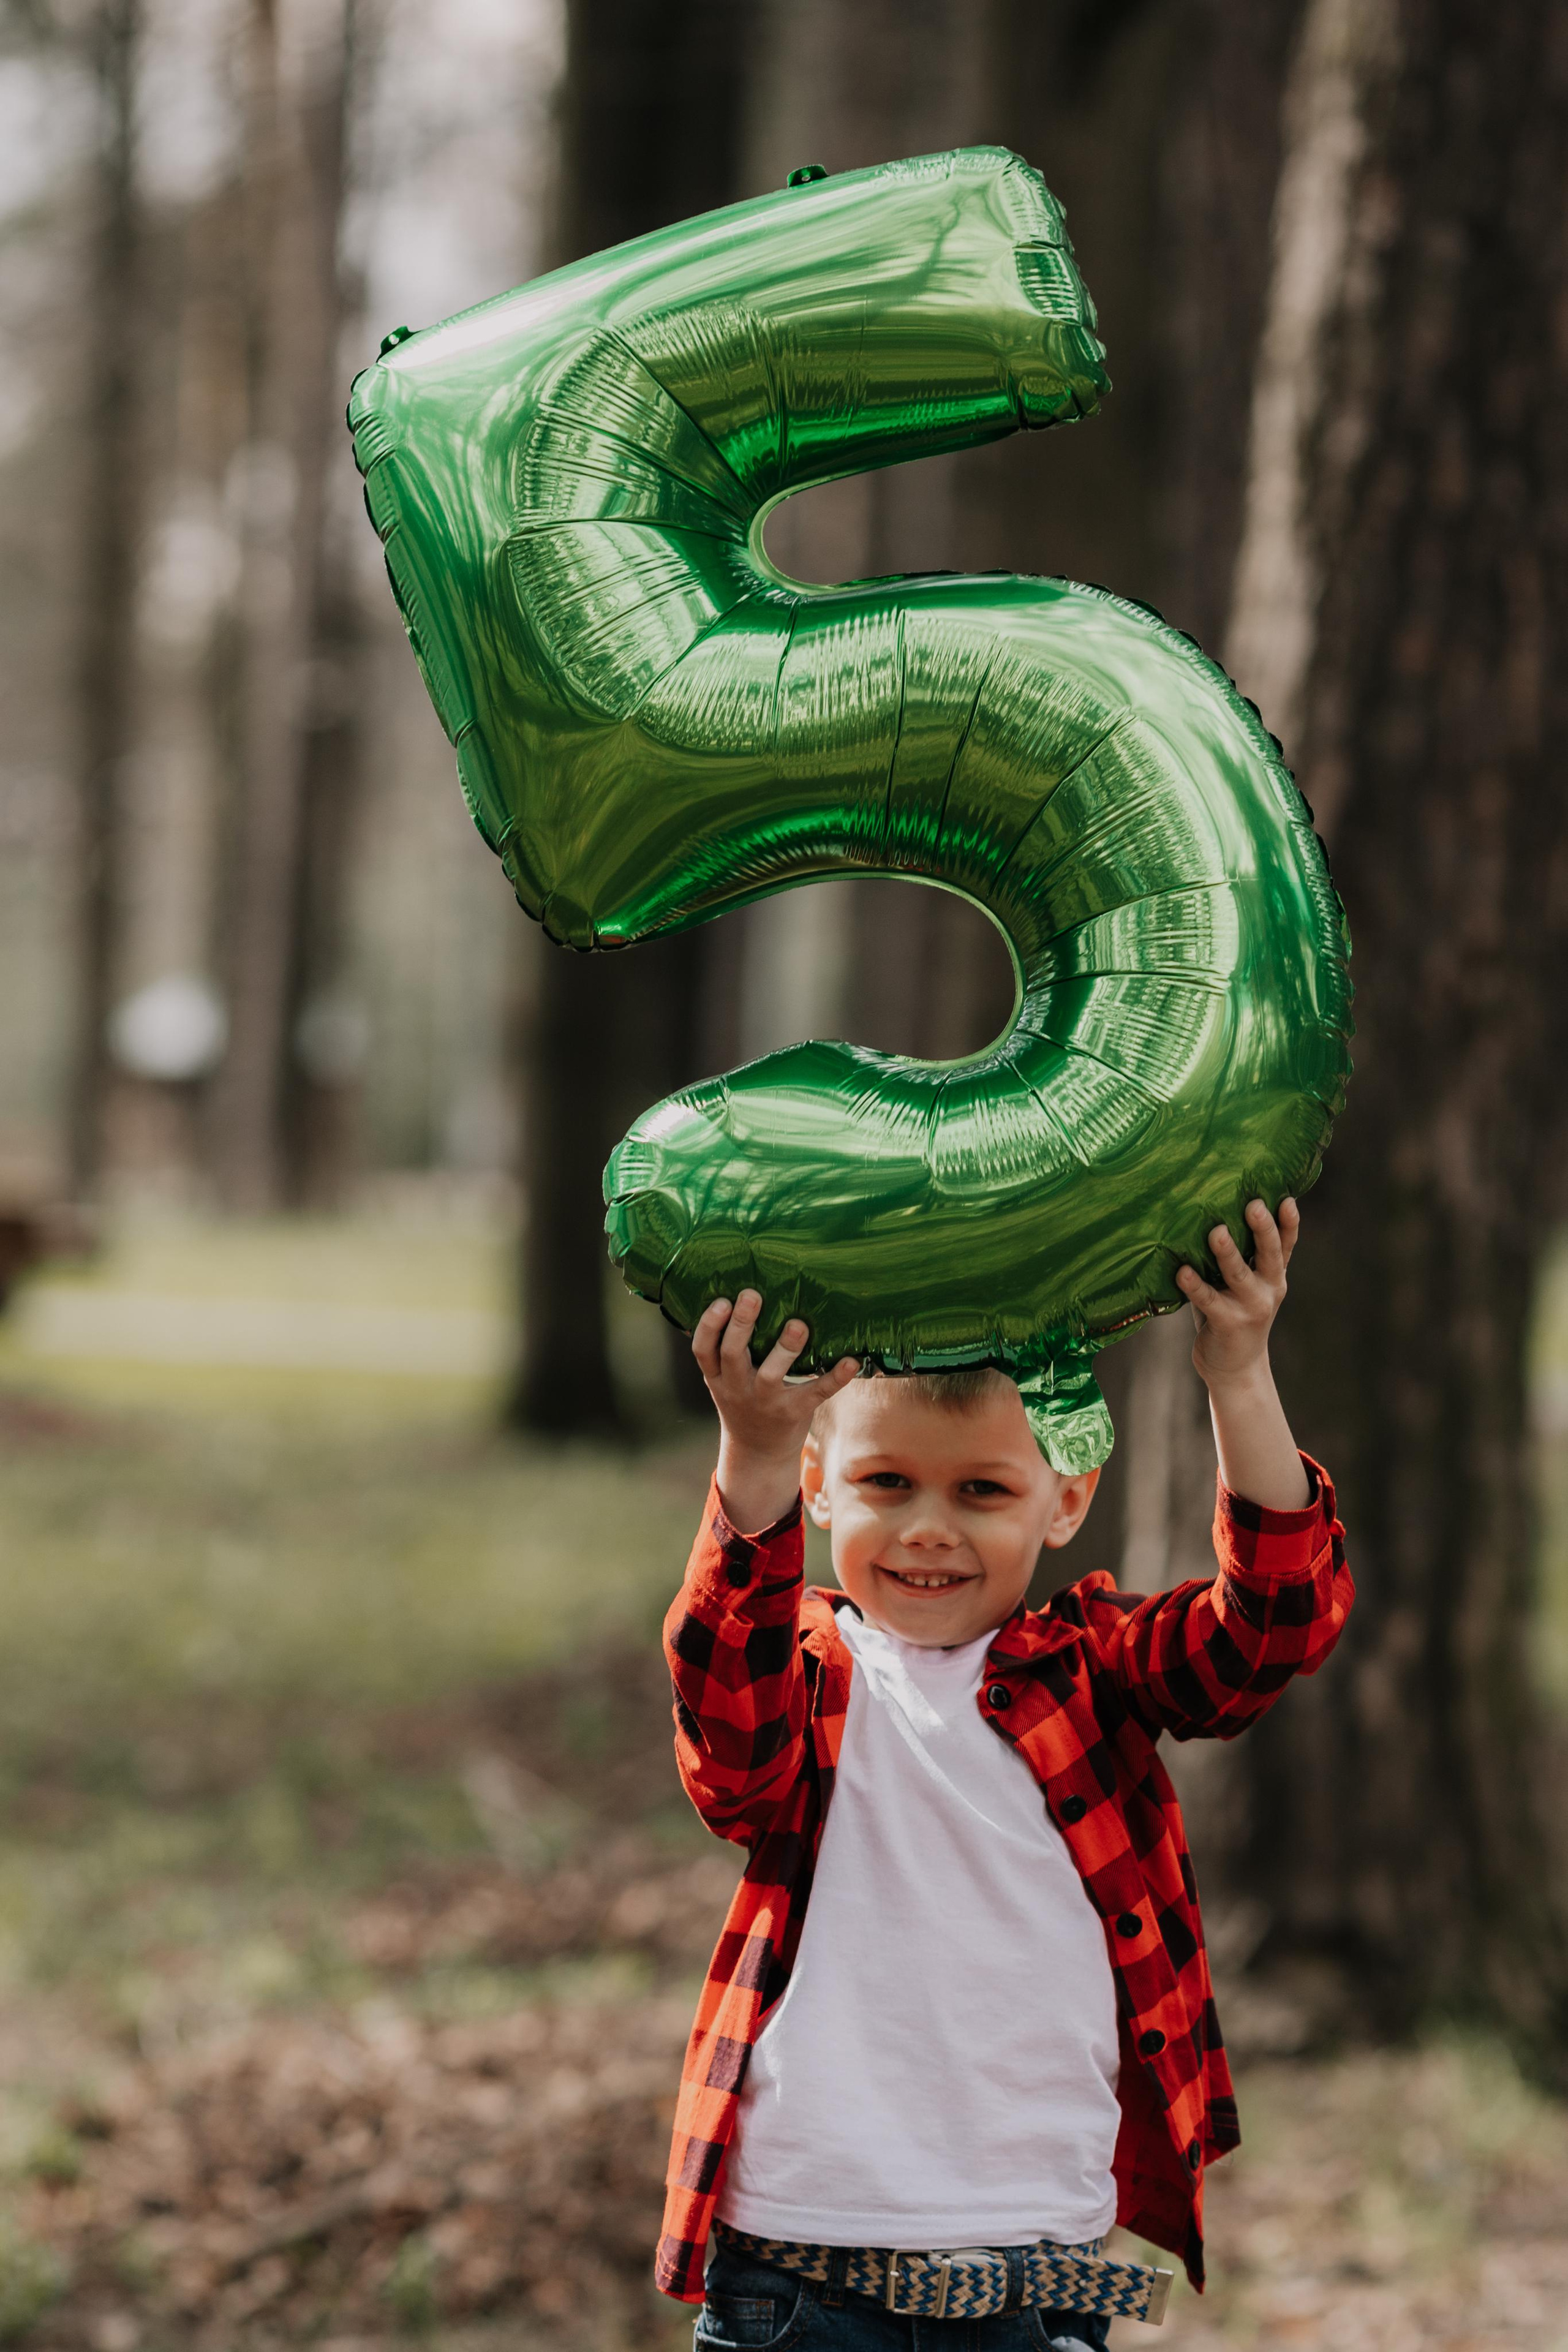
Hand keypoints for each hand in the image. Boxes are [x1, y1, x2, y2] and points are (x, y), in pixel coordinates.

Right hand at [693, 1290, 858, 1533]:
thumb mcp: (725, 1380)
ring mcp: (765, 1402)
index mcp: (717, 1377)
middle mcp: (737, 1389)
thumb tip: (737, 1297)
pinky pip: (816, 1393)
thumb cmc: (744, 1401)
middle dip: (741, 1325)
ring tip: (797, 1325)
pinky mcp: (794, 1412)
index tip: (721, 1301)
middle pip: (732, 1354)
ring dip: (784, 1349)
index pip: (703, 1350)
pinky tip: (851, 1361)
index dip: (709, 1326)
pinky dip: (835, 1378)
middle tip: (751, 1295)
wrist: (758, 1454)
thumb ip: (727, 1351)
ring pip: (770, 1375)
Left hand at [1176, 1198, 1298, 1390]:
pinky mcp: (1227, 1324)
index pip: (1286, 1245)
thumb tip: (1210, 1211)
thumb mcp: (1244, 1286)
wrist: (1236, 1369)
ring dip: (1228, 1254)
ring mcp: (1250, 1308)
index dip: (1289, 1223)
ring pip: (1239, 1275)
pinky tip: (1181, 1271)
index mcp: (1273, 1276)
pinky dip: (1195, 1285)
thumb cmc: (1232, 1314)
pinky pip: (1209, 1300)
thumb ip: (1239, 1257)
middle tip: (1254, 1205)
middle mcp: (1268, 1289)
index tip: (1287, 1199)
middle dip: (1263, 1229)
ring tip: (1217, 1232)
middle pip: (1270, 1254)